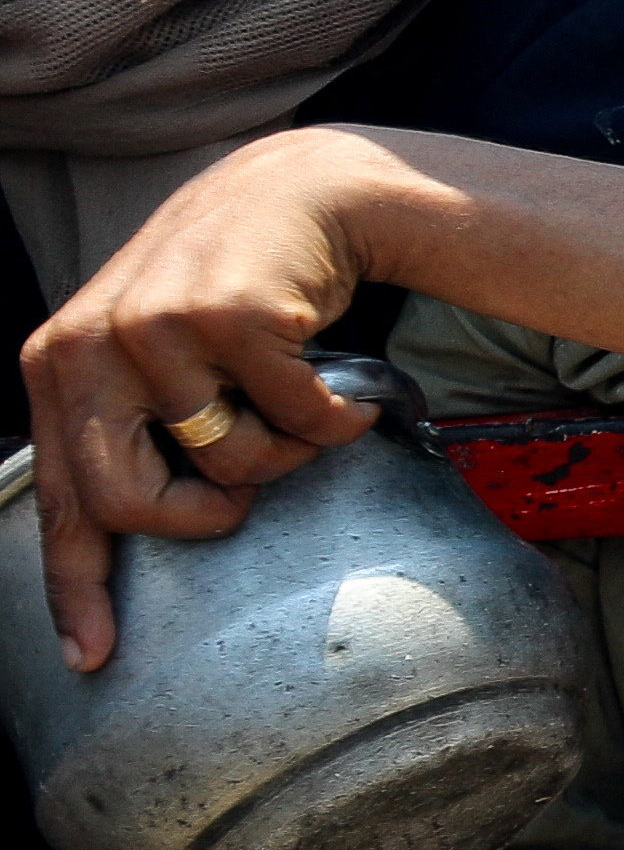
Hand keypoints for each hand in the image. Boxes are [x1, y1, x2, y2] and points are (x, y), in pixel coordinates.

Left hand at [19, 132, 390, 674]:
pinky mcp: (228, 319)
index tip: (93, 655)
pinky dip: (336, 416)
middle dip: (207, 516)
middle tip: (247, 494)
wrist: (300, 195)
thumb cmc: (233, 288)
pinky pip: (298, 423)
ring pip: (231, 466)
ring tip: (300, 405)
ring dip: (289, 450)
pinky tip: (338, 382)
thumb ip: (128, 422)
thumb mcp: (155, 352)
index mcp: (59, 365)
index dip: (78, 585)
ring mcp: (155, 329)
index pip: (66, 500)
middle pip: (133, 503)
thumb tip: (124, 522)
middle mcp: (88, 346)